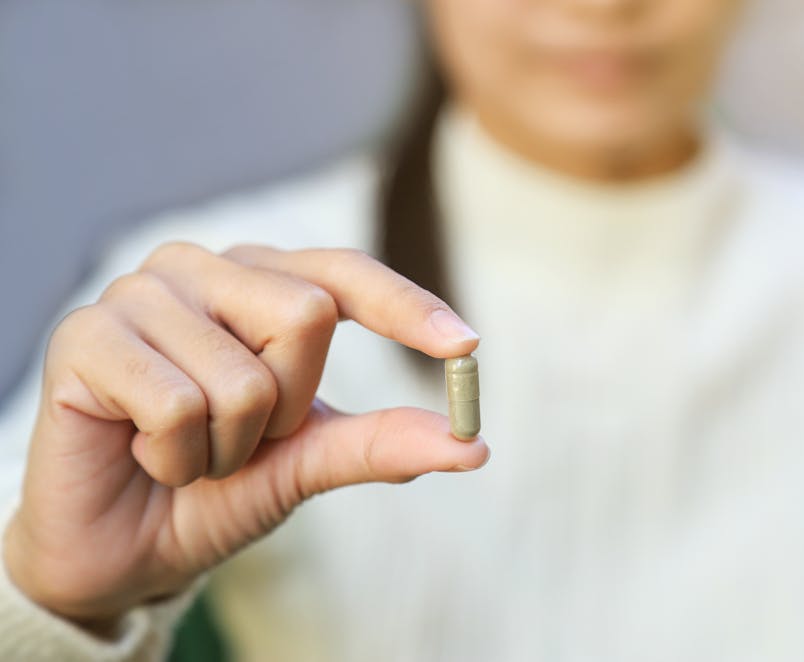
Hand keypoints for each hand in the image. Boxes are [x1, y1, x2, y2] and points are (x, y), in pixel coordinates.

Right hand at [2, 242, 487, 630]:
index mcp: (261, 281)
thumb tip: (472, 446)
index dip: (407, 307)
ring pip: (243, 377)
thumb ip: (380, 443)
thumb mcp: (308, 463)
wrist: (123, 548)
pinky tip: (142, 453)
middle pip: (307, 315)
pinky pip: (176, 405)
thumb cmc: (216, 489)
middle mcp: (204, 269)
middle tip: (240, 438)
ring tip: (186, 450)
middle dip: (289, 410)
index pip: (345, 274)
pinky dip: (174, 458)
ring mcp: (141, 293)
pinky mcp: (85, 334)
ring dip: (227, 448)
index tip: (465, 347)